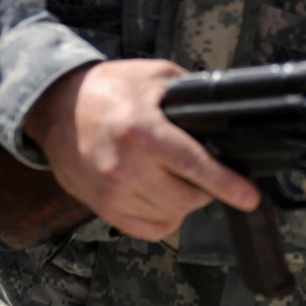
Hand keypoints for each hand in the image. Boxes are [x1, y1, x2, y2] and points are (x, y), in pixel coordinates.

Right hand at [24, 59, 259, 240]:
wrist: (56, 106)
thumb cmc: (108, 89)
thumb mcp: (155, 76)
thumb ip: (190, 94)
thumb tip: (223, 115)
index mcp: (142, 131)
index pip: (195, 166)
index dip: (227, 184)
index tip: (249, 197)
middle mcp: (126, 166)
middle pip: (187, 198)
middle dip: (206, 189)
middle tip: (205, 173)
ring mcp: (111, 192)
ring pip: (170, 216)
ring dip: (184, 203)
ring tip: (178, 179)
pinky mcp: (101, 207)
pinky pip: (148, 229)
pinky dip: (164, 218)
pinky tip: (162, 196)